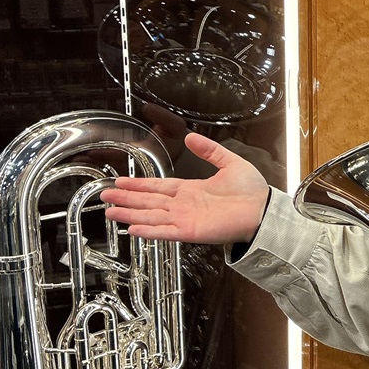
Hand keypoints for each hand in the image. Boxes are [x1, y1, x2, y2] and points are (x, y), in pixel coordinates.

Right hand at [101, 132, 269, 243]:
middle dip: (126, 199)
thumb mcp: (229, 163)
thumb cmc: (251, 191)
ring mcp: (186, 219)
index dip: (139, 185)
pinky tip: (132, 229)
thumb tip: (191, 136)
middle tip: (105, 196)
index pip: (158, 186)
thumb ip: (210, 150)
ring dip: (130, 214)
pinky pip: (165, 232)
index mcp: (191, 189)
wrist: (263, 209)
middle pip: (149, 201)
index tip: (121, 182)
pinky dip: (149, 231)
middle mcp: (184, 205)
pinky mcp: (191, 232)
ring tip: (110, 213)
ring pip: (151, 216)